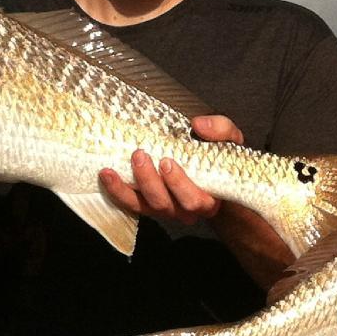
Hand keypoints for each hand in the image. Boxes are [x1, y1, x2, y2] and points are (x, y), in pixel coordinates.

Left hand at [97, 114, 242, 227]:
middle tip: (140, 155)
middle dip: (150, 181)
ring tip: (111, 169)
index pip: (195, 200)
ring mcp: (165, 209)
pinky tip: (106, 175)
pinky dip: (116, 191)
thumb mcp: (231, 141)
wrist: (212, 172)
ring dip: (126, 188)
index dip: (179, 185)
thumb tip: (198, 124)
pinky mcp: (147, 205)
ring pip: (144, 206)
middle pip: (165, 205)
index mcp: (209, 199)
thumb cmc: (221, 157)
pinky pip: (130, 204)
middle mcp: (185, 210)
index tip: (168, 162)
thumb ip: (221, 130)